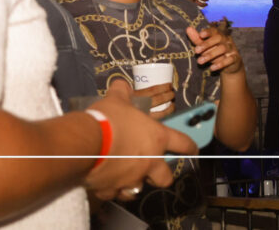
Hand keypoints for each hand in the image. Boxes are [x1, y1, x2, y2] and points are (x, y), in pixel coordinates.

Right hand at [83, 80, 196, 200]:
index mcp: (157, 139)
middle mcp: (149, 162)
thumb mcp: (117, 100)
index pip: (183, 143)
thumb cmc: (108, 119)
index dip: (191, 147)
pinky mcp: (112, 190)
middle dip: (161, 175)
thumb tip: (121, 84)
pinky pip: (115, 194)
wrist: (85, 143)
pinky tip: (106, 183)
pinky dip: (112, 190)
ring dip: (135, 183)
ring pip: (139, 188)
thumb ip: (122, 93)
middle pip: (165, 177)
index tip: (194, 150)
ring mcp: (131, 179)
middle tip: (153, 169)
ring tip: (126, 177)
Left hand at [187, 25, 243, 73]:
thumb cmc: (215, 53)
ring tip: (200, 61)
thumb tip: (188, 29)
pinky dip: (220, 64)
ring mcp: (232, 48)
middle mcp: (226, 40)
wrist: (230, 65)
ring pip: (222, 49)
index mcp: (219, 35)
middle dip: (207, 44)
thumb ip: (197, 39)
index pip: (214, 30)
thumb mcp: (205, 47)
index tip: (201, 34)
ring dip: (210, 55)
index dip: (208, 31)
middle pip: (219, 38)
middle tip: (196, 51)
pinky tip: (212, 68)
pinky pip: (229, 59)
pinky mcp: (235, 58)